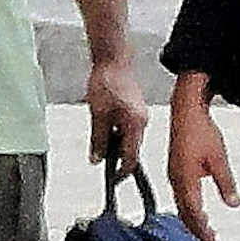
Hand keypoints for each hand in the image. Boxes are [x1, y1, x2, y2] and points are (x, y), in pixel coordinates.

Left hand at [84, 55, 147, 174]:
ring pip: (129, 139)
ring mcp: (140, 116)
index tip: (113, 180)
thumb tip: (97, 159)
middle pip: (132, 150)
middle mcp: (142, 122)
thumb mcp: (97, 114)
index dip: (122, 172)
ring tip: (98, 141)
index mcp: (135, 125)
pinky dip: (117, 134)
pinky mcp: (135, 110)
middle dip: (117, 158)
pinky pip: (128, 129)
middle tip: (100, 160)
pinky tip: (104, 128)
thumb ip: (98, 139)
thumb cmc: (106, 82)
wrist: (113, 60)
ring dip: (115, 145)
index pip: (132, 158)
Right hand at [167, 99, 234, 240]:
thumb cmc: (201, 131)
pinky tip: (197, 212)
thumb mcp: (219, 159)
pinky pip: (180, 196)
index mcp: (185, 180)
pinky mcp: (175, 170)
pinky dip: (189, 208)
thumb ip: (226, 184)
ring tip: (206, 233)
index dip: (202, 230)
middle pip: (185, 213)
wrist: (186, 111)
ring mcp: (173, 175)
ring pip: (182, 206)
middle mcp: (175, 180)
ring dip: (193, 221)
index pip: (193, 213)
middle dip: (197, 231)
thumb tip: (233, 204)